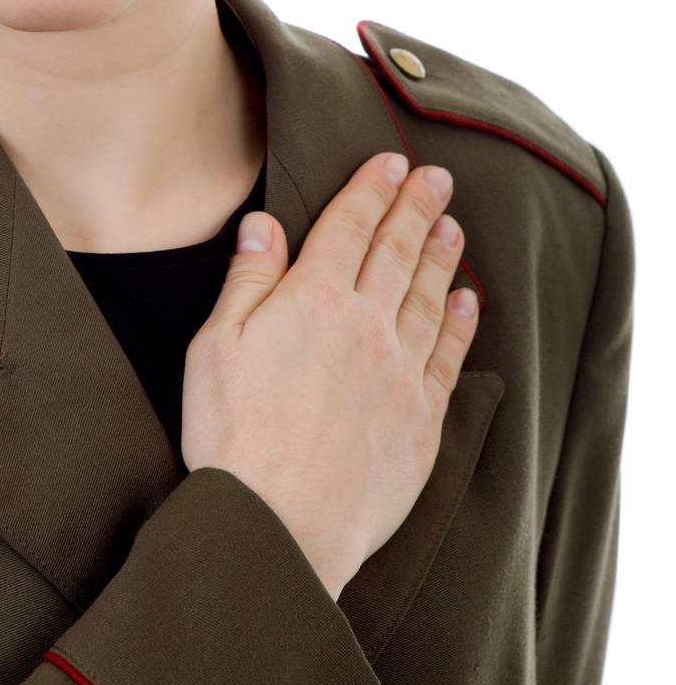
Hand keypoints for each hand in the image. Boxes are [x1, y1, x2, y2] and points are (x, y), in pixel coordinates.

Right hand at [180, 151, 479, 598]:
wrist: (281, 524)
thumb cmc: (233, 436)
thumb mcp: (215, 346)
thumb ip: (247, 280)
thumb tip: (265, 223)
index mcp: (313, 301)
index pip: (350, 227)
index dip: (372, 189)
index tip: (392, 160)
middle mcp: (365, 326)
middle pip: (398, 252)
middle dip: (417, 208)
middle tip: (438, 177)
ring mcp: (399, 373)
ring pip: (429, 297)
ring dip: (442, 255)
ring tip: (453, 225)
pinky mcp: (420, 420)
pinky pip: (449, 357)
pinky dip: (462, 323)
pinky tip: (468, 301)